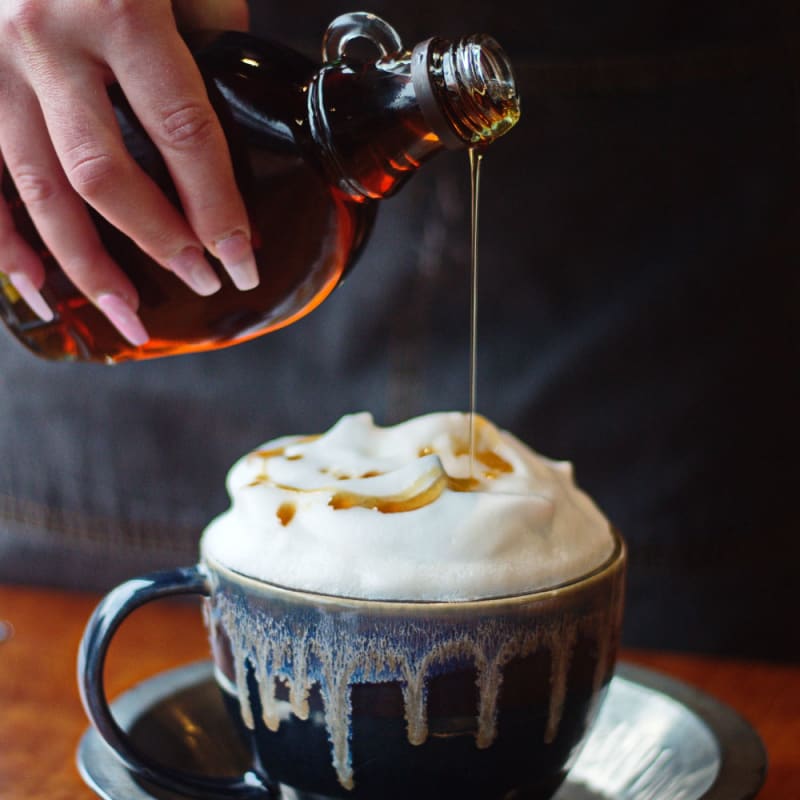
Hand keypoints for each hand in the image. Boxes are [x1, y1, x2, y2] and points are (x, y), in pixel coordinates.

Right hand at [0, 0, 255, 345]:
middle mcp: (44, 38)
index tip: (241, 259)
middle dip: (159, 243)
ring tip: (127, 317)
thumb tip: (233, 119)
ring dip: (84, 264)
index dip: (216, 208)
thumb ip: (208, 36)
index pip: (182, 134)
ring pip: (35, 188)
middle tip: (201, 283)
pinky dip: (2, 240)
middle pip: (104, 174)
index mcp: (117, 6)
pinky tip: (35, 286)